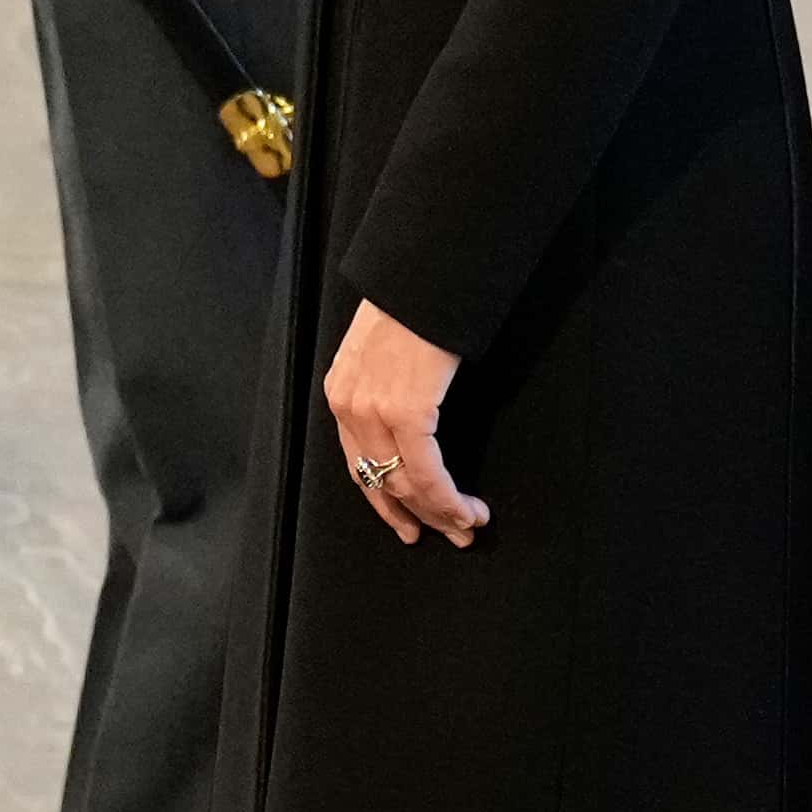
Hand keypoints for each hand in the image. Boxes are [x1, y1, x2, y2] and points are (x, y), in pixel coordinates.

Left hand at [323, 299, 483, 543]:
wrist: (425, 276)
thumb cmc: (414, 309)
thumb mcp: (384, 352)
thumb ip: (387, 389)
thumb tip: (410, 428)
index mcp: (341, 393)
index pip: (359, 466)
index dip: (386, 503)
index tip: (410, 526)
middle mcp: (349, 406)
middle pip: (383, 481)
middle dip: (421, 514)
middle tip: (453, 534)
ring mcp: (374, 411)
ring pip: (406, 484)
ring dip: (443, 512)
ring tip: (470, 525)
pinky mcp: (407, 412)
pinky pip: (427, 473)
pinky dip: (449, 498)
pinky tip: (469, 508)